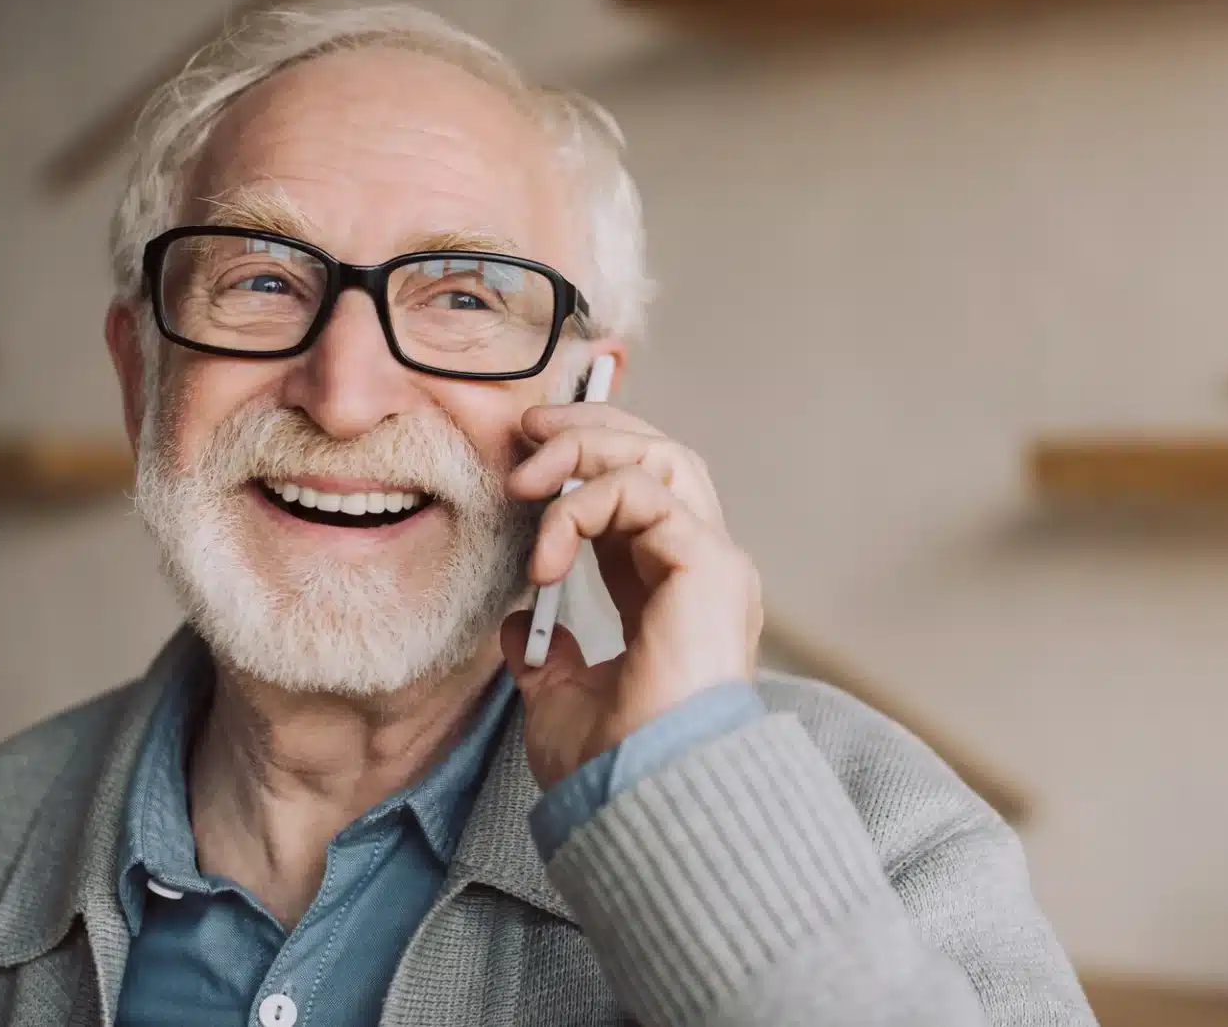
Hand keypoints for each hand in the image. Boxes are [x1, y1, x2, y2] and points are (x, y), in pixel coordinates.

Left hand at [500, 402, 762, 790]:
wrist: (642, 798)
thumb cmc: (614, 765)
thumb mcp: (561, 699)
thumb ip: (547, 656)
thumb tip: (516, 627)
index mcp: (671, 591)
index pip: (639, 493)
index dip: (585, 463)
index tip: (526, 461)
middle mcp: (701, 565)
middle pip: (659, 454)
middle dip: (590, 429)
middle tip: (527, 432)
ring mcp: (712, 560)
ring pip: (660, 456)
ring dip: (586, 450)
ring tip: (527, 479)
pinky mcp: (708, 562)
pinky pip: (643, 493)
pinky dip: (584, 508)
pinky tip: (546, 556)